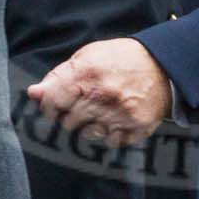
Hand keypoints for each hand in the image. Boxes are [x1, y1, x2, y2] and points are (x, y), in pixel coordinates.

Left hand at [28, 38, 170, 145]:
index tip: (53, 105)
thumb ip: (59, 75)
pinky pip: (109, 142)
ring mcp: (119, 114)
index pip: (51, 102)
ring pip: (86, 135)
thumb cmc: (122, 59)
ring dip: (89, 126)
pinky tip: (116, 118)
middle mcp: (102, 95)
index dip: (49, 106)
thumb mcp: (88, 56)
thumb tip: (34, 93)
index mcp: (87, 73)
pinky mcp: (134, 128)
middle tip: (84, 104)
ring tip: (102, 110)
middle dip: (70, 115)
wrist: (164, 66)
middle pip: (67, 122)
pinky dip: (109, 134)